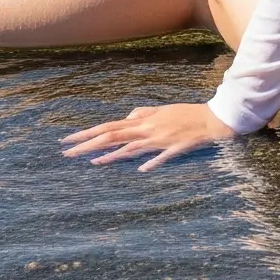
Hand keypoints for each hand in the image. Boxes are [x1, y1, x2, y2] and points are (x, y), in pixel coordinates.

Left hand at [61, 101, 239, 170]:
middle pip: (113, 137)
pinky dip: (151, 161)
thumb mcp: (162, 110)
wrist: (212, 119)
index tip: (69, 139)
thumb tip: (127, 116)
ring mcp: (160, 140)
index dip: (88, 133)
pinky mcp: (175, 148)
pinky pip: (161, 156)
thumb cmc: (186, 114)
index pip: (109, 126)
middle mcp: (147, 130)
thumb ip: (143, 113)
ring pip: (132, 148)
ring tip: (91, 162)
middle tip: (68, 152)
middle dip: (89, 144)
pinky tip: (140, 169)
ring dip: (111, 155)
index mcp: (143, 121)